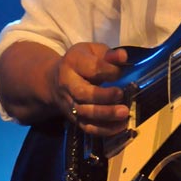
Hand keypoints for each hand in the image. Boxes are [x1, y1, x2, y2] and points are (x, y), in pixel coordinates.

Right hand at [0, 39, 129, 132]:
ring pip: (85, 113)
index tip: (121, 71)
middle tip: (121, 94)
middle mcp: (67, 84)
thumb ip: (109, 54)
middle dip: (103, 96)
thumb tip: (123, 57)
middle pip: (83, 93)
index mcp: (73, 63)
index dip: (109, 70)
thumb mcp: (93, 50)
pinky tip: (121, 125)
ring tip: (124, 112)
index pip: (92, 68)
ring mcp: (69, 104)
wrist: (56, 80)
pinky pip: (88, 127)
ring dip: (106, 114)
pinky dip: (105, 129)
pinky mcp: (74, 118)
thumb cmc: (81, 62)